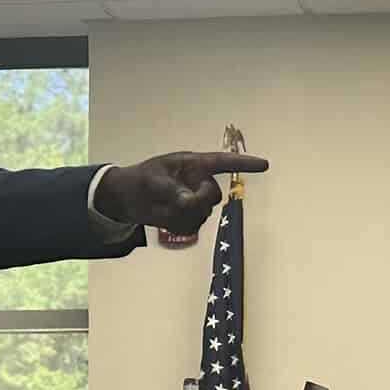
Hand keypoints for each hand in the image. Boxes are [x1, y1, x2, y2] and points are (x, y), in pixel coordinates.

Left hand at [93, 150, 262, 235]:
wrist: (126, 198)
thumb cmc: (140, 179)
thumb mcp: (154, 180)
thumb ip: (173, 191)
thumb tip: (189, 203)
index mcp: (192, 165)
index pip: (222, 163)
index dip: (243, 163)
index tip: (264, 165)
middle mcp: (198, 182)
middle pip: (214, 195)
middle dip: (199, 200)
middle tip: (178, 200)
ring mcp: (195, 202)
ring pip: (203, 214)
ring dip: (182, 214)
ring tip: (162, 206)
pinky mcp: (189, 219)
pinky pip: (192, 226)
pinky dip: (177, 225)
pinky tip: (164, 218)